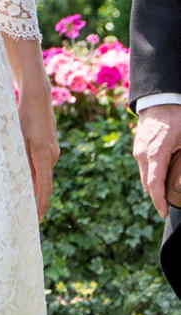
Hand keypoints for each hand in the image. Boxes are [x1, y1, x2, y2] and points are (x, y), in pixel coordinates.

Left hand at [17, 81, 58, 220]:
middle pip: (43, 184)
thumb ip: (17, 159)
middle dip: (35, 200)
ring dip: (32, 187)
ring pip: (41, 174)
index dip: (41, 205)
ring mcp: (52, 152)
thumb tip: (16, 180)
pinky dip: (34, 175)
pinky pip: (41, 166)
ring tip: (20, 201)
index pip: (44, 187)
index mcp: (42, 155)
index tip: (36, 219)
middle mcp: (51, 155)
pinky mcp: (49, 148)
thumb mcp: (16, 138)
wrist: (37, 98)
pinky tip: (23, 180)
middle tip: (23, 216)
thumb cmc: (23, 116)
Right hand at [133, 102, 180, 217]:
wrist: (160, 101)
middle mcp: (142, 155)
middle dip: (157, 197)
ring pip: (144, 176)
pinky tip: (162, 174)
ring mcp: (138, 152)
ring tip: (167, 192)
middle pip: (147, 184)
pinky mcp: (138, 149)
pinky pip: (144, 167)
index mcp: (155, 154)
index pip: (154, 184)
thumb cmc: (177, 119)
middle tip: (168, 206)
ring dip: (154, 185)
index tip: (163, 213)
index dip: (158, 201)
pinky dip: (152, 175)